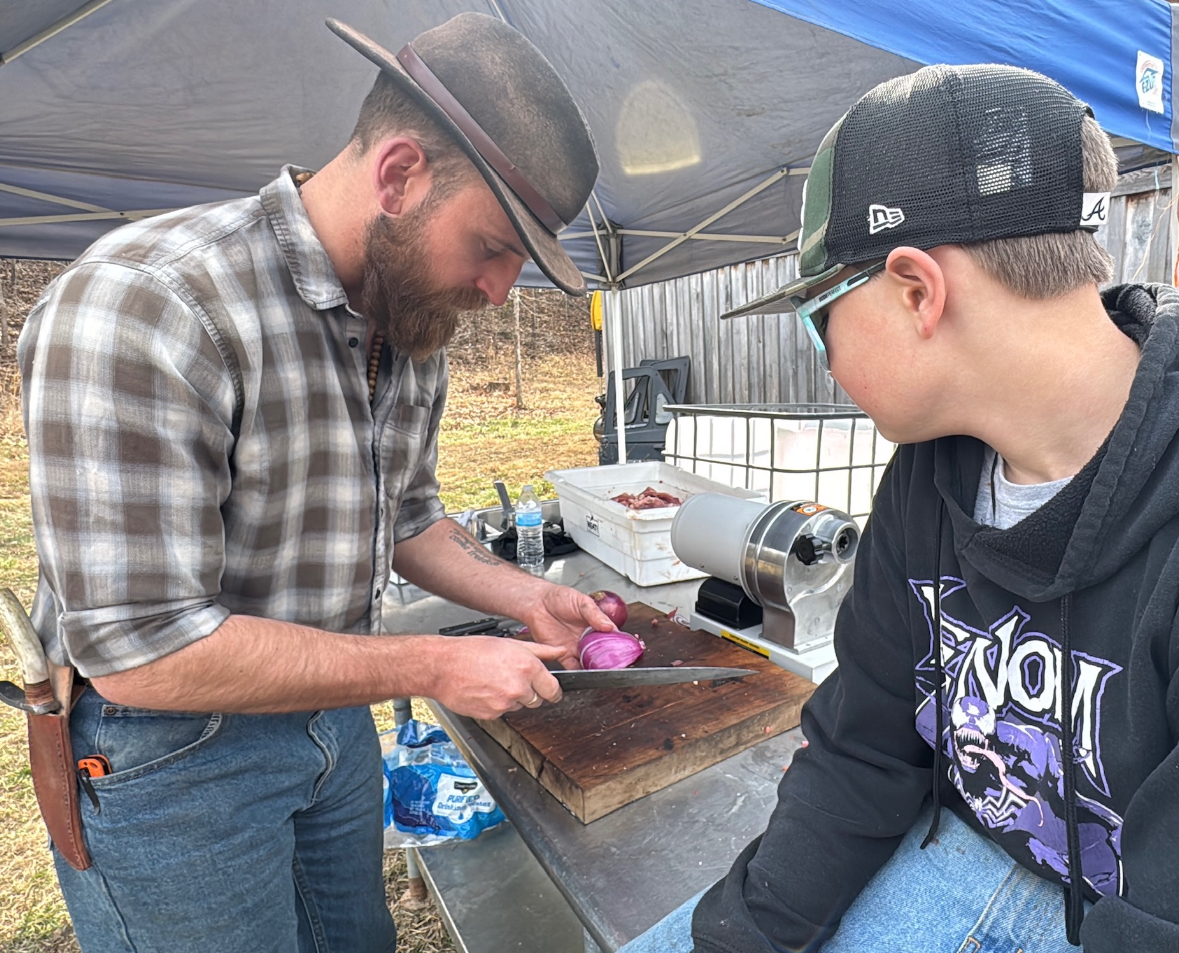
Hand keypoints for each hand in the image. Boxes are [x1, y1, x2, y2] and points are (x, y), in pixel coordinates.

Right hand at [426, 636, 564, 719]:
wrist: (442, 667)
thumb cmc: (471, 651)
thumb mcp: (509, 643)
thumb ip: (541, 650)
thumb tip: (560, 651)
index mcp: (527, 667)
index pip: (553, 689)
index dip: (551, 689)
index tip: (550, 690)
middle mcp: (519, 687)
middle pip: (537, 700)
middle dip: (529, 692)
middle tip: (511, 678)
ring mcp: (505, 703)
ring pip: (519, 706)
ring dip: (512, 698)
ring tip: (494, 681)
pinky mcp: (492, 715)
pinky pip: (503, 712)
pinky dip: (497, 705)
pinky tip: (486, 690)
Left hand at [521, 585, 617, 668]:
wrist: (537, 602)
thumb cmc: (560, 597)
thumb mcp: (581, 602)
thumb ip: (595, 614)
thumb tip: (610, 627)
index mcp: (596, 625)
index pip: (611, 638)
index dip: (619, 646)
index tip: (626, 652)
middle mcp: (588, 638)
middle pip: (602, 653)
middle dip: (609, 661)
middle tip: (616, 666)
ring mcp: (576, 647)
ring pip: (590, 662)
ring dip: (595, 668)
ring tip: (602, 671)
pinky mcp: (563, 655)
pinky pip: (573, 666)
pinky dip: (578, 672)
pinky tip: (583, 672)